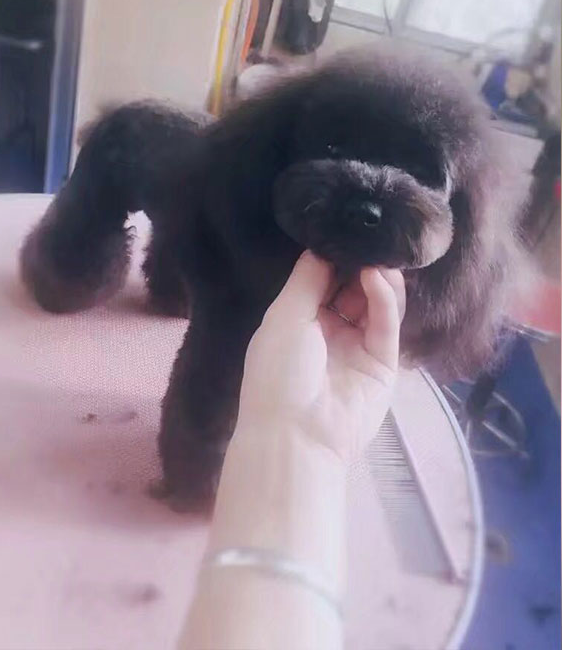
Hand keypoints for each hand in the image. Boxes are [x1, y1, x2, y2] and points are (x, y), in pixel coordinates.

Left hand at [237, 252, 405, 459]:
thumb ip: (308, 277)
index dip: (334, 257)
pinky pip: (386, 324)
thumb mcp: (284, 315)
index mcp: (298, 320)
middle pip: (352, 289)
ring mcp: (358, 347)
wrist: (297, 435)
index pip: (322, 280)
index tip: (348, 229)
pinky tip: (377, 277)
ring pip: (375, 304)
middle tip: (371, 240)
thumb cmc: (278, 371)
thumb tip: (324, 244)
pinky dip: (384, 299)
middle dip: (360, 264)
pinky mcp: (383, 363)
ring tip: (378, 258)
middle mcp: (329, 330)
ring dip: (377, 278)